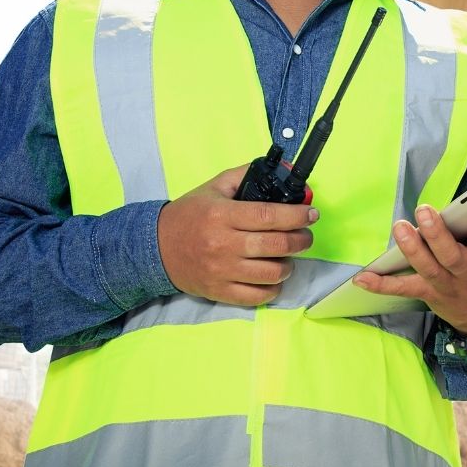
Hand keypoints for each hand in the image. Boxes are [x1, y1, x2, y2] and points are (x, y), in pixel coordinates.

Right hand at [157, 164, 316, 306]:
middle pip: (277, 245)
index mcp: (222, 215)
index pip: (268, 215)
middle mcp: (223, 244)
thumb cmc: (190, 215)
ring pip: (272, 273)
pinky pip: (258, 296)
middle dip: (301, 240)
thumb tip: (283, 170)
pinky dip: (274, 287)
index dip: (296, 215)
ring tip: (287, 256)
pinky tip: (274, 276)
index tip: (311, 214)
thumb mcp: (215, 187)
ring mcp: (222, 271)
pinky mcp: (220, 292)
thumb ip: (247, 175)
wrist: (156, 248)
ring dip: (289, 264)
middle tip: (306, 235)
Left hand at [353, 189, 466, 334]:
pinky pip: (402, 288)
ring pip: (426, 267)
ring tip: (399, 227)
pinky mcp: (427, 292)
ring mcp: (446, 284)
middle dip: (438, 234)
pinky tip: (360, 277)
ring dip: (410, 249)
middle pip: (452, 255)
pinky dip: (381, 283)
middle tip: (426, 211)